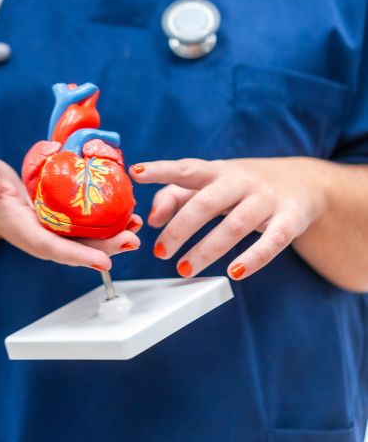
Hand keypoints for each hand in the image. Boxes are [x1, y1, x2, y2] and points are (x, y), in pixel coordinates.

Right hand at [0, 157, 141, 270]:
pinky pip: (86, 227)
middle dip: (105, 248)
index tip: (103, 261)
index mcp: (21, 229)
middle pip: (75, 248)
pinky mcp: (60, 222)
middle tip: (132, 239)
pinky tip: (127, 214)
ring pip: (85, 240)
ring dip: (113, 237)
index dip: (77, 255)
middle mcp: (40, 235)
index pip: (50, 246)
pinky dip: (108, 223)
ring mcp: (51, 230)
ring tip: (136, 225)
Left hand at [130, 158, 325, 279]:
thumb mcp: (209, 184)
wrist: (304, 182)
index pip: (185, 169)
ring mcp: (267, 199)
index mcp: (216, 171)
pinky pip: (273, 241)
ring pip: (235, 225)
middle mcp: (241, 181)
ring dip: (207, 249)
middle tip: (159, 252)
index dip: (160, 170)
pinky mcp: (290, 219)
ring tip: (184, 268)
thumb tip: (152, 218)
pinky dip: (253, 258)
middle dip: (180, 228)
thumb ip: (174, 196)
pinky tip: (234, 273)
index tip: (136, 173)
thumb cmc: (241, 186)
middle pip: (206, 203)